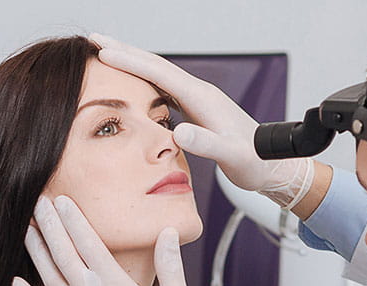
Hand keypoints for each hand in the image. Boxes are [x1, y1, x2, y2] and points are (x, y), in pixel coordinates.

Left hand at [14, 195, 196, 285]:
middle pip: (62, 252)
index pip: (88, 242)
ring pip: (48, 277)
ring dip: (35, 251)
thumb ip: (170, 266)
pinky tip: (14, 282)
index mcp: (116, 285)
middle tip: (37, 202)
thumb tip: (168, 233)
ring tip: (24, 229)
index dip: (73, 218)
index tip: (61, 200)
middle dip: (48, 225)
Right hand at [91, 33, 315, 208]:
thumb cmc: (253, 161)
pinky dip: (143, 81)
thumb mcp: (230, 156)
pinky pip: (163, 89)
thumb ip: (206, 144)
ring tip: (106, 55)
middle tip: (94, 40)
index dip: (130, 61)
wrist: (272, 165)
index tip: (102, 52)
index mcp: (202, 98)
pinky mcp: (196, 110)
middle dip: (124, 51)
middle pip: (155, 65)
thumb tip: (178, 133)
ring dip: (131, 63)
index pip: (159, 72)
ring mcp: (197, 99)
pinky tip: (132, 84)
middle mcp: (198, 92)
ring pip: (157, 75)